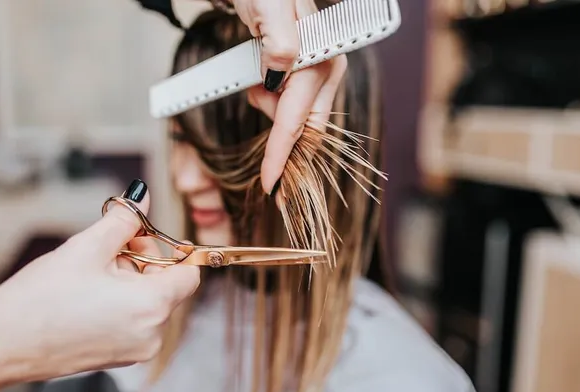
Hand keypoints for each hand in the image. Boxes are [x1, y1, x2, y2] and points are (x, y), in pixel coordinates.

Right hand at [0, 179, 199, 379]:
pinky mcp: (117, 357)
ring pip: (148, 301)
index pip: (189, 274)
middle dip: (142, 259)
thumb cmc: (39, 301)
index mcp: (152, 307)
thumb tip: (142, 197)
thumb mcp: (87, 247)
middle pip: (167, 285)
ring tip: (91, 270)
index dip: (174, 249)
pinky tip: (88, 292)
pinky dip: (121, 300)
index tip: (151, 236)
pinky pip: (133, 319)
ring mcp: (134, 350)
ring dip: (129, 278)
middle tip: (110, 244)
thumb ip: (123, 220)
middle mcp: (151, 335)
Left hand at [230, 0, 347, 194]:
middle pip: (306, 129)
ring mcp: (317, 73)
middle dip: (283, 147)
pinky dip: (272, 104)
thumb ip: (281, 44)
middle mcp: (325, 70)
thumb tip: (281, 73)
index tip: (271, 185)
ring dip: (270, 112)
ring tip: (254, 81)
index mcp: (320, 60)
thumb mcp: (271, 9)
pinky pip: (290, 105)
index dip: (282, 156)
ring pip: (296, 118)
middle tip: (269, 173)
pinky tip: (261, 84)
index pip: (298, 120)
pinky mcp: (304, 73)